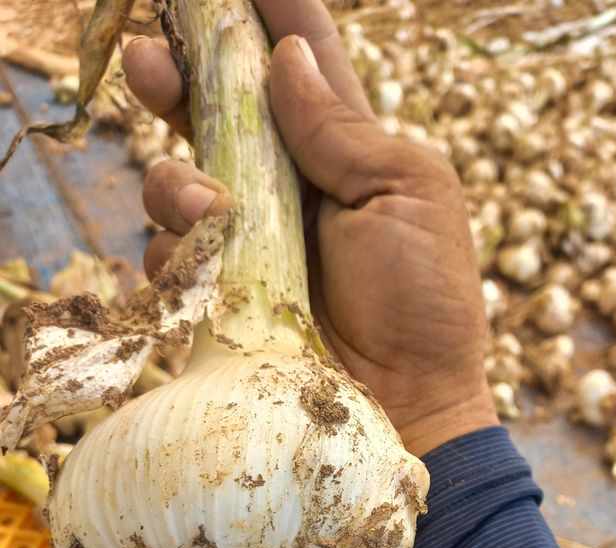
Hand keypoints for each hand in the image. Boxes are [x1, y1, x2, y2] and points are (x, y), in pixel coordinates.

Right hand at [122, 0, 497, 456]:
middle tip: (153, 61)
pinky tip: (203, 267)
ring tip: (210, 210)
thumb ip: (343, 131)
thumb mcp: (407, 195)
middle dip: (180, 79)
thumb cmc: (424, 300)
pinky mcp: (222, 299)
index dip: (270, 18)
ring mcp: (251, 246)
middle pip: (217, 115)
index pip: (301, 66)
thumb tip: (289, 58)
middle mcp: (291, 191)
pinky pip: (172, 257)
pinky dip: (177, 254)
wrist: (409, 403)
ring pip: (179, 182)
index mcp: (348, 154)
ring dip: (178, 183)